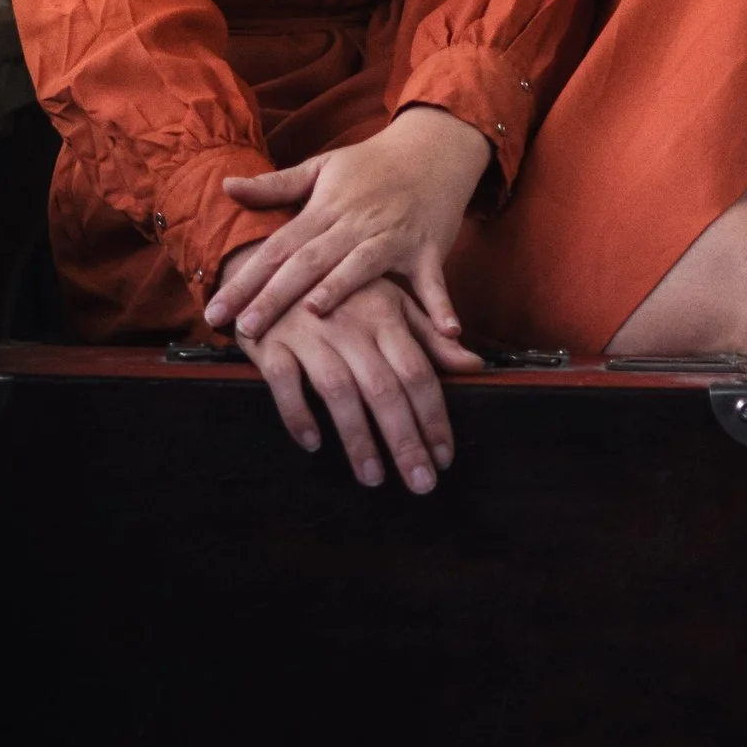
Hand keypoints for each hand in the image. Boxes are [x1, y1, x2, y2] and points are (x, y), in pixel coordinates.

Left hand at [207, 107, 494, 350]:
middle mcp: (355, 223)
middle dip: (275, 296)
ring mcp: (393, 236)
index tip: (216, 311)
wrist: (433, 148)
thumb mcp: (322, 167)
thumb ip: (275, 186)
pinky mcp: (429, 250)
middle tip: (244, 330)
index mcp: (325, 208)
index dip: (246, 279)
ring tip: (314, 314)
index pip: (277, 247)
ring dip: (340, 288)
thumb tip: (225, 185)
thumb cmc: (372, 165)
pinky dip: (439, 306)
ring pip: (361, 265)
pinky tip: (445, 332)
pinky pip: (432, 281)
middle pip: (308, 262)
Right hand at [246, 276, 484, 491]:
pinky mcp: (272, 342)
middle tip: (420, 483)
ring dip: (357, 439)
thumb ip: (430, 336)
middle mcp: (350, 324)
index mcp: (384, 314)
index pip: (418, 372)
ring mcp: (309, 333)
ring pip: (338, 391)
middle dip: (404, 441)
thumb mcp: (392, 302)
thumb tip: (474, 366)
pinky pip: (285, 383)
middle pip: (383, 389)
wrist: (276, 263)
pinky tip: (313, 443)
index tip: (444, 456)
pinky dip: (298, 415)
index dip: (433, 417)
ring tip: (374, 478)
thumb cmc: (343, 291)